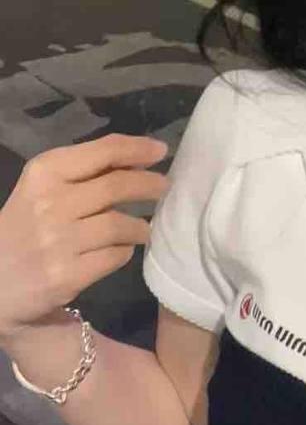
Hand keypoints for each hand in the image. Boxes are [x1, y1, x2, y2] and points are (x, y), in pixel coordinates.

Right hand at [0, 134, 169, 347]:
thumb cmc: (22, 229)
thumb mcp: (41, 190)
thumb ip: (83, 174)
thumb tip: (136, 158)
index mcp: (42, 173)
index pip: (102, 152)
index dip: (136, 149)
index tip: (160, 150)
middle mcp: (49, 203)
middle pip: (117, 186)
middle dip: (148, 185)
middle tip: (164, 188)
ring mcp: (58, 241)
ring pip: (120, 224)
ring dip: (140, 226)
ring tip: (143, 228)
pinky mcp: (66, 275)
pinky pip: (115, 257)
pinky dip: (124, 253)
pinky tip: (120, 251)